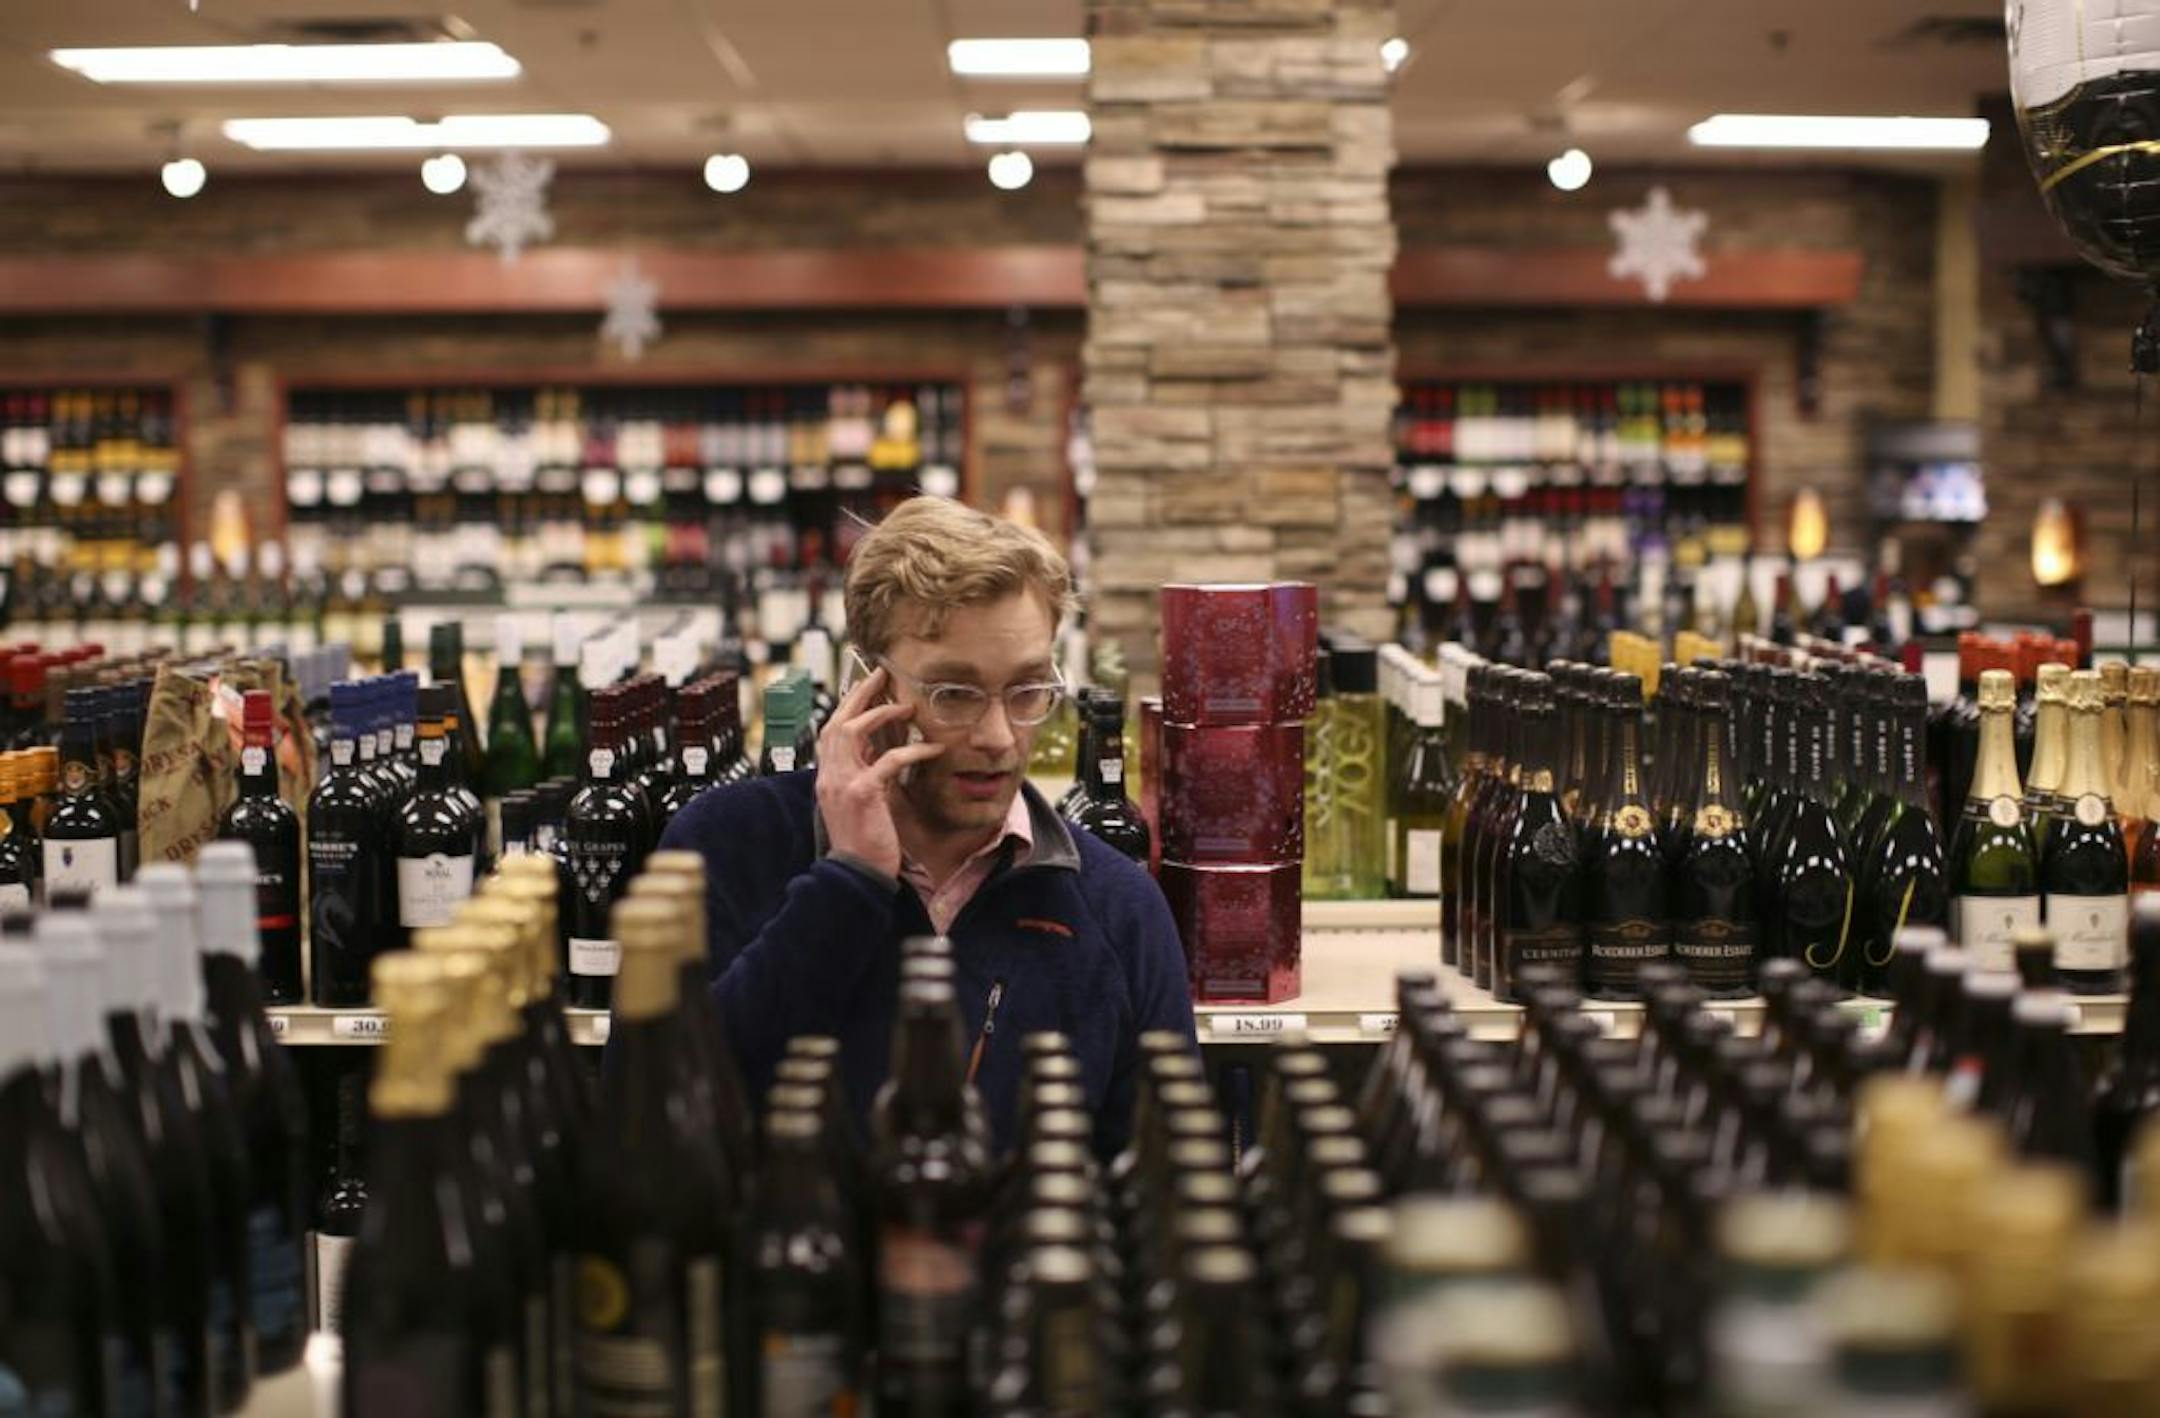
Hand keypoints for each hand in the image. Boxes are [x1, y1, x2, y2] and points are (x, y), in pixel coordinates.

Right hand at [815, 665, 944, 878]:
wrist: (856, 876)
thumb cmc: (863, 843)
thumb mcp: (859, 804)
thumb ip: (865, 776)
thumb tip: (882, 754)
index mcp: (827, 777)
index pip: (831, 730)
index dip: (848, 706)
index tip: (866, 687)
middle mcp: (829, 775)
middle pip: (838, 721)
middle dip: (859, 695)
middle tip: (881, 675)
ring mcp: (842, 783)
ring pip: (854, 732)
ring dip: (881, 713)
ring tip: (907, 706)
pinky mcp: (862, 793)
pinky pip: (888, 760)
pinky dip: (911, 750)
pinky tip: (933, 748)